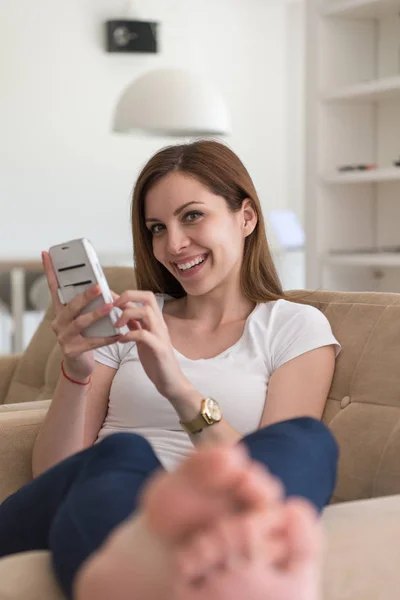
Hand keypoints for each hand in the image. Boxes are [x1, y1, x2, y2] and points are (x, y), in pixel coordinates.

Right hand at [42, 251, 119, 381]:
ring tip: (111, 308)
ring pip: (81, 323)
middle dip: (86, 295)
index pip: (53, 288)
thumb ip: (87, 305)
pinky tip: (118, 334)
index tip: (46, 254)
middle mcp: (59, 323)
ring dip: (97, 314)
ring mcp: (64, 337)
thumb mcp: (82, 319)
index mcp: (60, 312)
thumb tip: (103, 286)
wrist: (79, 365)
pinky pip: (92, 342)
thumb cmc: (84, 337)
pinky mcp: (72, 351)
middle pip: (71, 306)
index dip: (49, 271)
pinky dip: (106, 337)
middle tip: (99, 286)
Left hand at [114, 291, 192, 399]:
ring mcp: (160, 335)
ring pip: (146, 312)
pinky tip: (121, 340)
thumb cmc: (156, 360)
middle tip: (113, 306)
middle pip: (148, 298)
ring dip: (127, 314)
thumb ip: (134, 324)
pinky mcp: (159, 349)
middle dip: (128, 296)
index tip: (111, 298)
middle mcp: (159, 324)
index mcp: (155, 321)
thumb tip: (121, 311)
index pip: (145, 297)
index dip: (128, 294)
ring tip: (116, 325)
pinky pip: (144, 335)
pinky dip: (130, 334)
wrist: (170, 381)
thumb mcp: (142, 339)